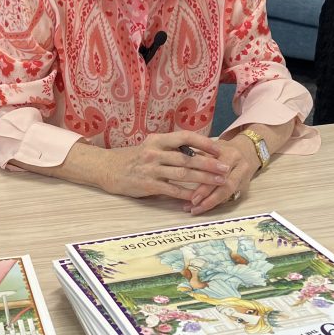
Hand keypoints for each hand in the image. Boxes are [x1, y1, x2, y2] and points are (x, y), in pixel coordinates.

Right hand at [100, 132, 231, 202]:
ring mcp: (151, 169)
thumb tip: (196, 152)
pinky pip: (172, 189)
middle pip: (188, 157)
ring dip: (203, 178)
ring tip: (219, 182)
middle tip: (225, 168)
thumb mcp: (150, 147)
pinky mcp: (147, 185)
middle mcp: (155, 152)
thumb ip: (170, 148)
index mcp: (158, 140)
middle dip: (209, 163)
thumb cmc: (133, 158)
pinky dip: (187, 194)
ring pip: (183, 174)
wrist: (107, 169)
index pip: (185, 137)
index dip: (203, 142)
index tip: (219, 149)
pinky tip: (199, 197)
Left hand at [187, 136, 260, 215]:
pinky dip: (216, 203)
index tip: (192, 198)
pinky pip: (230, 197)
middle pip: (225, 186)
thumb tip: (180, 169)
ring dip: (212, 204)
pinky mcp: (245, 187)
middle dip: (209, 199)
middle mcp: (240, 166)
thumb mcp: (211, 149)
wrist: (248, 150)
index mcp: (230, 154)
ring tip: (196, 210)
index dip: (205, 187)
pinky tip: (204, 206)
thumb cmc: (223, 149)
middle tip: (193, 208)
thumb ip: (199, 158)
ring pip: (229, 194)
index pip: (217, 173)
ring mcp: (244, 178)